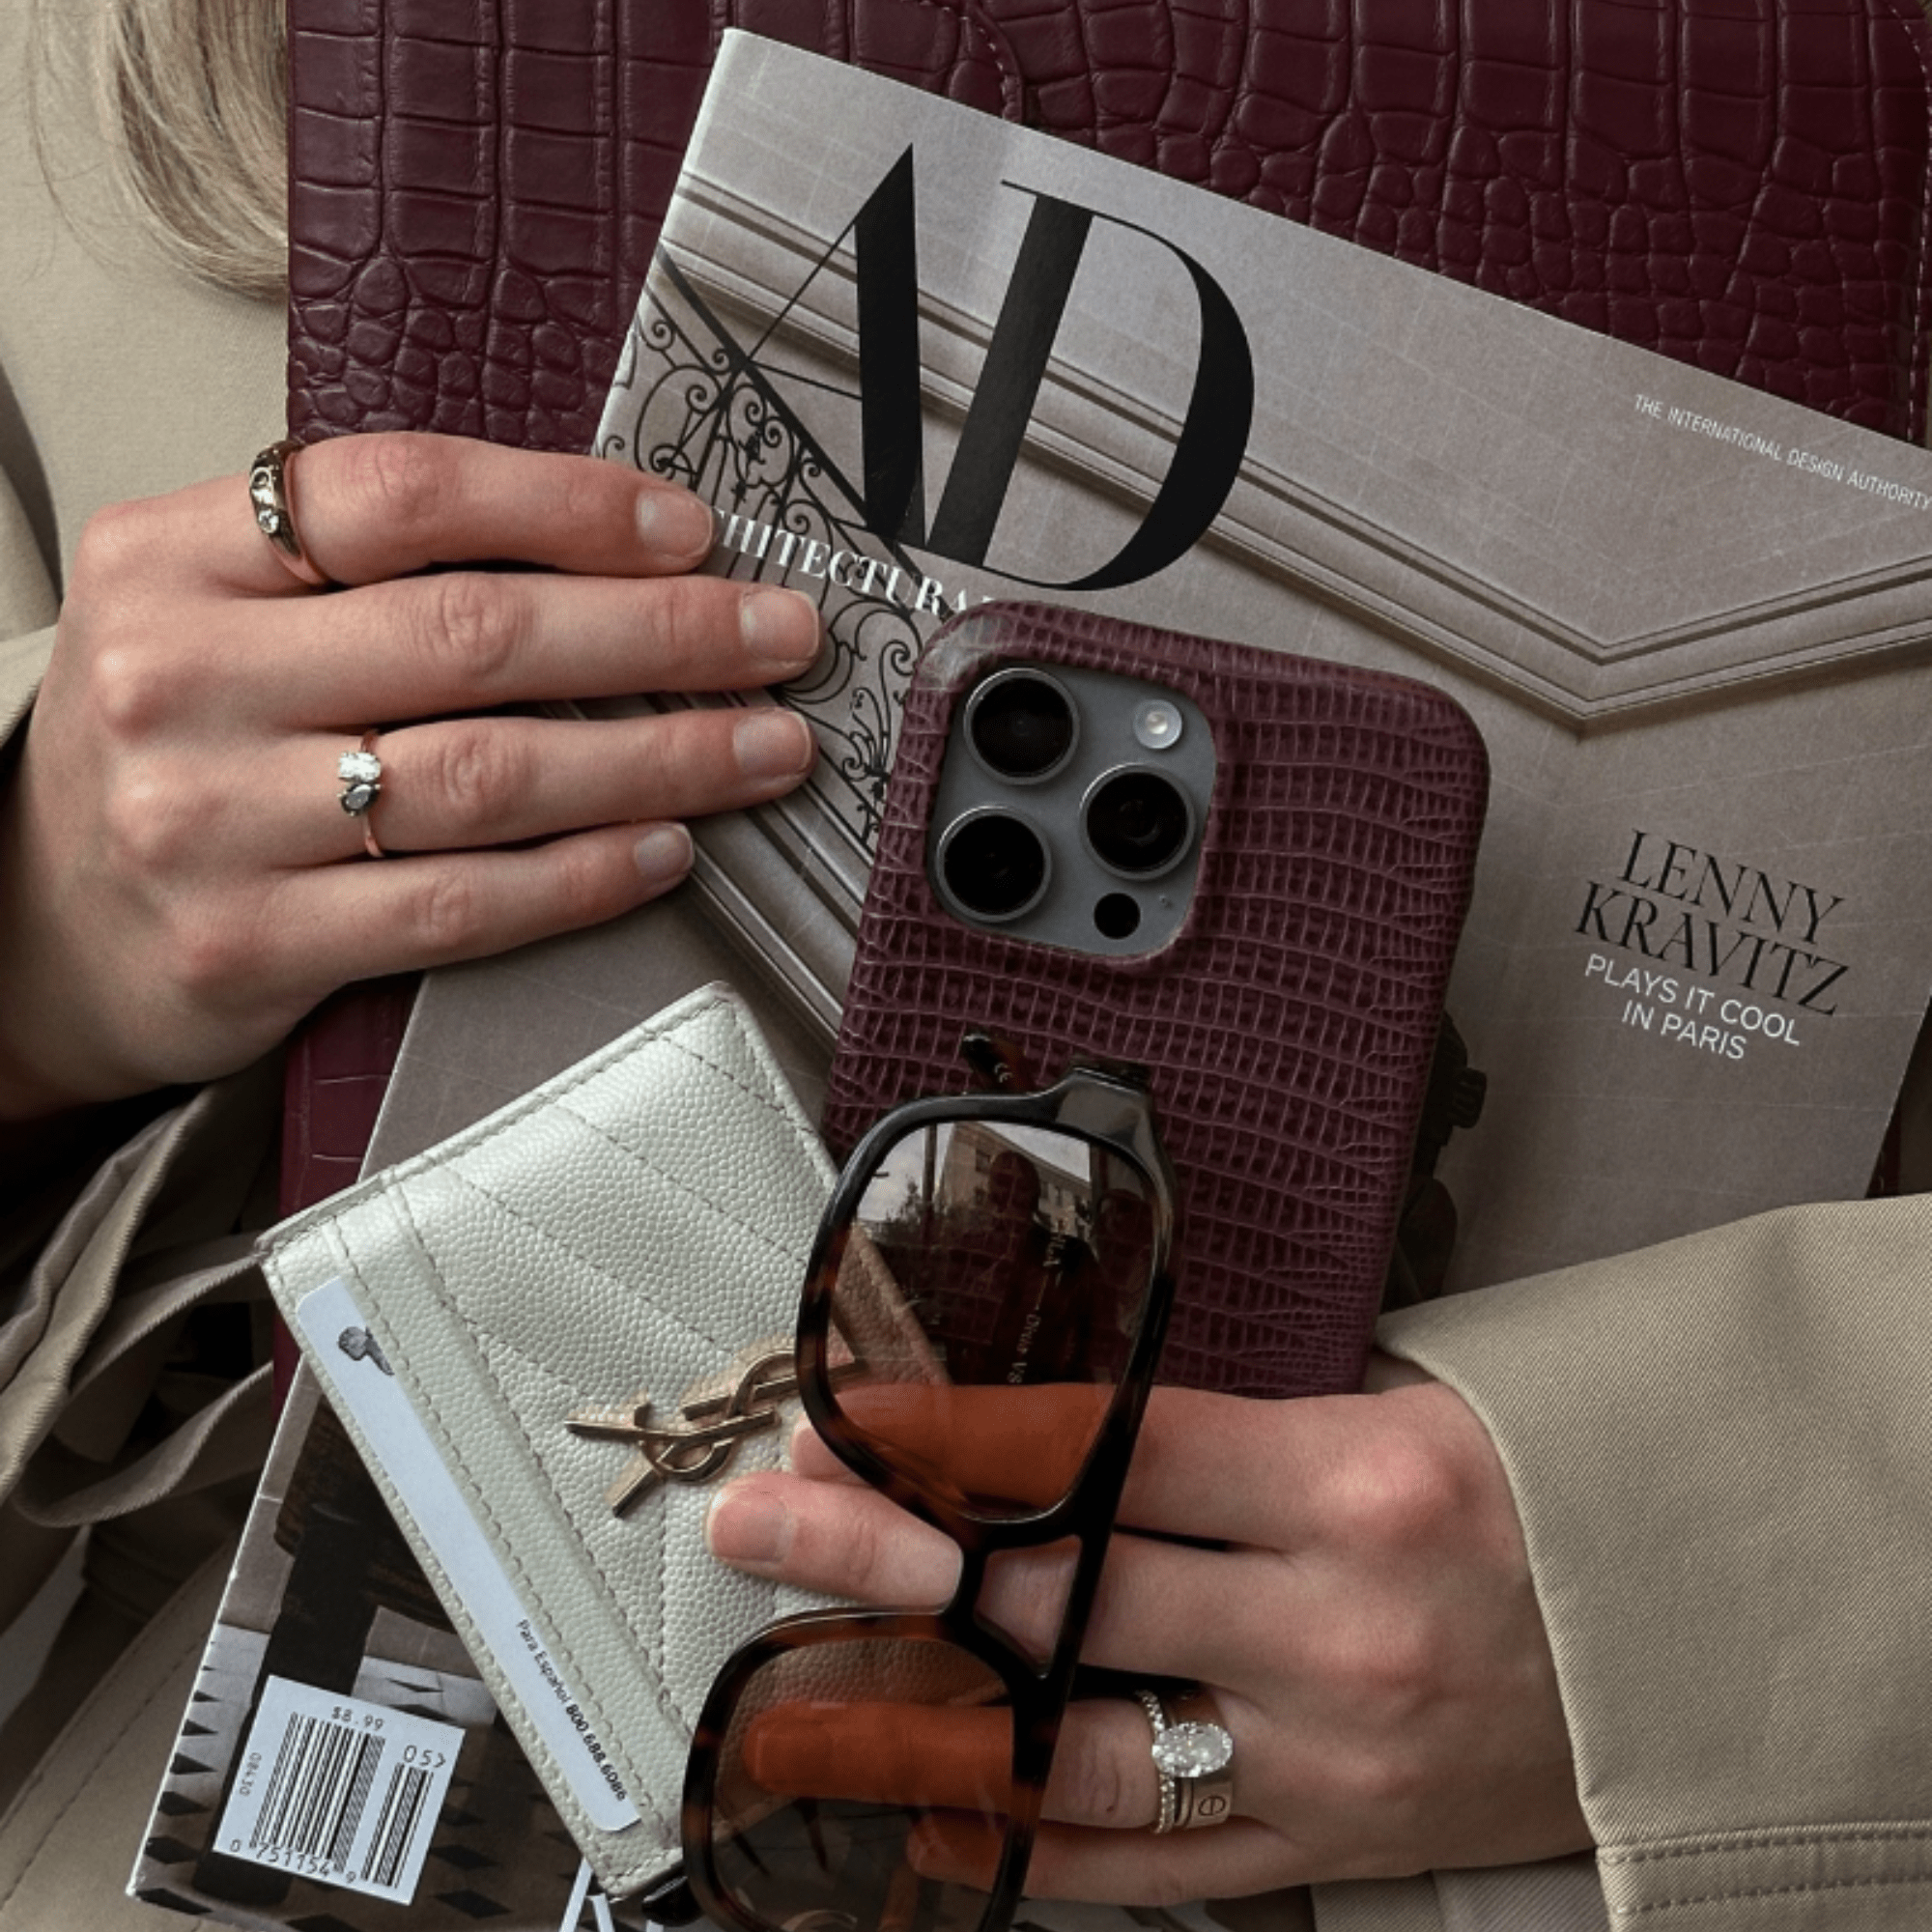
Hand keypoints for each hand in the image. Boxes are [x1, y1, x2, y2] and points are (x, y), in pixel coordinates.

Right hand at [0, 434, 821, 1118]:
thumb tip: (601, 547)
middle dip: (662, 633)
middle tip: (776, 635)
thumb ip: (363, 564)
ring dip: (659, 756)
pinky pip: (460, 903)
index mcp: (174, 556)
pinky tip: (665, 848)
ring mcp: (209, 819)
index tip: (688, 529)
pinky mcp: (251, 944)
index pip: (401, 495)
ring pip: (488, 775)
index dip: (567, 505)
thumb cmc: (170, 741)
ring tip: (761, 745)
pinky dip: (582, 874)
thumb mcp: (215, 605)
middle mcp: (182, 677)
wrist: (32, 914)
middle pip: (473, 635)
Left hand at [706, 1360, 1590, 1901]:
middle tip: (769, 1531)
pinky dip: (1032, 1848)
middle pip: (1061, 1593)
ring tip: (795, 1707)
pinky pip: (1155, 1864)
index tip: (848, 1418)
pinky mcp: (1333, 1846)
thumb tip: (1043, 1431)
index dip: (955, 1433)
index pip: (1102, 1446)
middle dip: (889, 1562)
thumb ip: (1224, 1430)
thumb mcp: (1392, 1408)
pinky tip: (935, 1824)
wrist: (1691, 1633)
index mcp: (1354, 1480)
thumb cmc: (1537, 1488)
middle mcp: (1334, 1627)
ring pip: (1077, 1753)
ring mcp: (1328, 1758)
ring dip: (918, 1730)